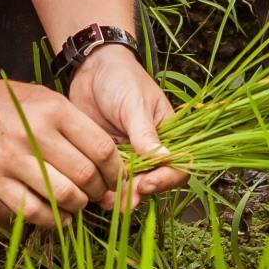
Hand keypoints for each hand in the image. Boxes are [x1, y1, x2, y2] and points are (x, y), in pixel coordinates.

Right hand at [0, 77, 122, 227]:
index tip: (116, 178)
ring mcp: (13, 158)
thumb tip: (111, 164)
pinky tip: (60, 217)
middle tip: (97, 192)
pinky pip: (32, 210)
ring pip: (63, 195)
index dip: (115, 170)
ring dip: (78, 206)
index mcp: (55, 110)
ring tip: (79, 202)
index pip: (101, 147)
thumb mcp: (51, 100)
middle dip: (98, 190)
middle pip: (85, 174)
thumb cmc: (17, 106)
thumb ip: (79, 128)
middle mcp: (35, 133)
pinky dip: (53, 220)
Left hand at [67, 45, 187, 206]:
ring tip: (108, 201)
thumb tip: (164, 160)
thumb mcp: (135, 104)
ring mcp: (128, 153)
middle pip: (154, 180)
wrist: (90, 67)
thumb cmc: (121, 78)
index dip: (165, 179)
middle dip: (140, 192)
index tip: (147, 183)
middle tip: (124, 200)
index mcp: (167, 134)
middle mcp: (150, 148)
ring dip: (122, 196)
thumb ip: (145, 133)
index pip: (177, 165)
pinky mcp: (106, 156)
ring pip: (131, 184)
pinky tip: (97, 194)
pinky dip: (105, 188)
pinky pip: (109, 178)